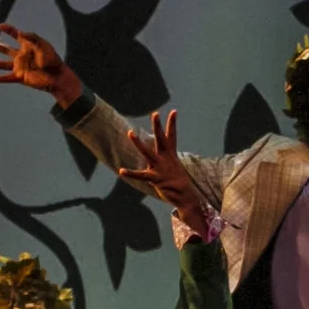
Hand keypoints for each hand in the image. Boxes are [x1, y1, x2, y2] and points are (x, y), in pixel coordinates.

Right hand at [0, 23, 83, 108]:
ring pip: (2, 64)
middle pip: (5, 49)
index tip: (1, 26)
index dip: (9, 30)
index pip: (16, 35)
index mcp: (28, 45)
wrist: (56, 77)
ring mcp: (20, 66)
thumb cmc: (52, 60)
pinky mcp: (20, 77)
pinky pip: (6, 78)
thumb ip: (31, 38)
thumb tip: (20, 32)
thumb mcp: (43, 45)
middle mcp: (22, 56)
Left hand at [118, 110, 209, 238]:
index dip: (172, 124)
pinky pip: (141, 175)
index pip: (172, 136)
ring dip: (138, 143)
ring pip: (147, 152)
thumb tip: (162, 157)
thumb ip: (164, 161)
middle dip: (157, 126)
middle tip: (155, 113)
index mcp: (171, 156)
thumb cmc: (178, 183)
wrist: (186, 197)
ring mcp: (160, 168)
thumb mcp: (173, 168)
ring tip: (130, 132)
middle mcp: (166, 159)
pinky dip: (131, 173)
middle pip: (160, 139)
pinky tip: (121, 171)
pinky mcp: (155, 179)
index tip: (174, 111)